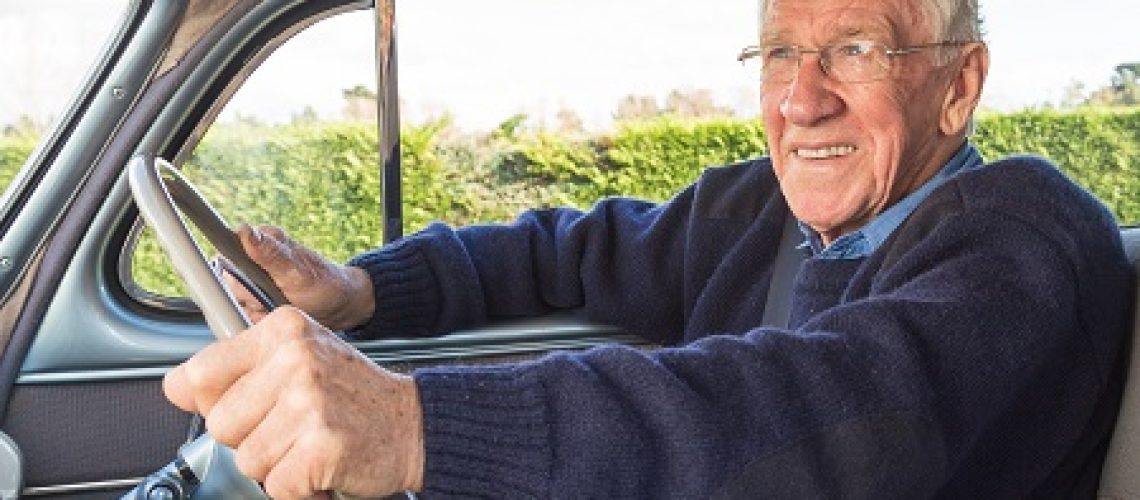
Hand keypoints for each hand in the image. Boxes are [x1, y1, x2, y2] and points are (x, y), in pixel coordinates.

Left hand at [163, 306, 423, 497]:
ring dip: (279, 465)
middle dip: (253, 438)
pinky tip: (324, 464)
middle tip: (294, 427)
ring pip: (248, 459)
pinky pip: (277, 486)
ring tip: (312, 444)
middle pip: (221, 424)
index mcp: (285, 330)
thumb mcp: (299, 360)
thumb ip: (238, 369)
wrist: (415, 423)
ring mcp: (308, 401)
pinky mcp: (319, 444)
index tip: (249, 406)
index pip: (202, 372)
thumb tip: (174, 386)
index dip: (216, 402)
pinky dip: (301, 489)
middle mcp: (295, 358)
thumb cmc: (355, 396)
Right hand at [228, 224, 373, 329]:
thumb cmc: (323, 283)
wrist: (339, 304)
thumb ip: (270, 253)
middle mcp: (251, 258)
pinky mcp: (254, 298)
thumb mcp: (297, 270)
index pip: (225, 255)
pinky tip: (277, 313)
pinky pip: (243, 314)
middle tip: (276, 297)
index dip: (236, 277)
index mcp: (260, 241)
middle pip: (228, 284)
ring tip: (280, 304)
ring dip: (256, 310)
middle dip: (251, 298)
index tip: (257, 288)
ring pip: (234, 302)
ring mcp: (252, 280)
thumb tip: (246, 231)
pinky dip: (259, 319)